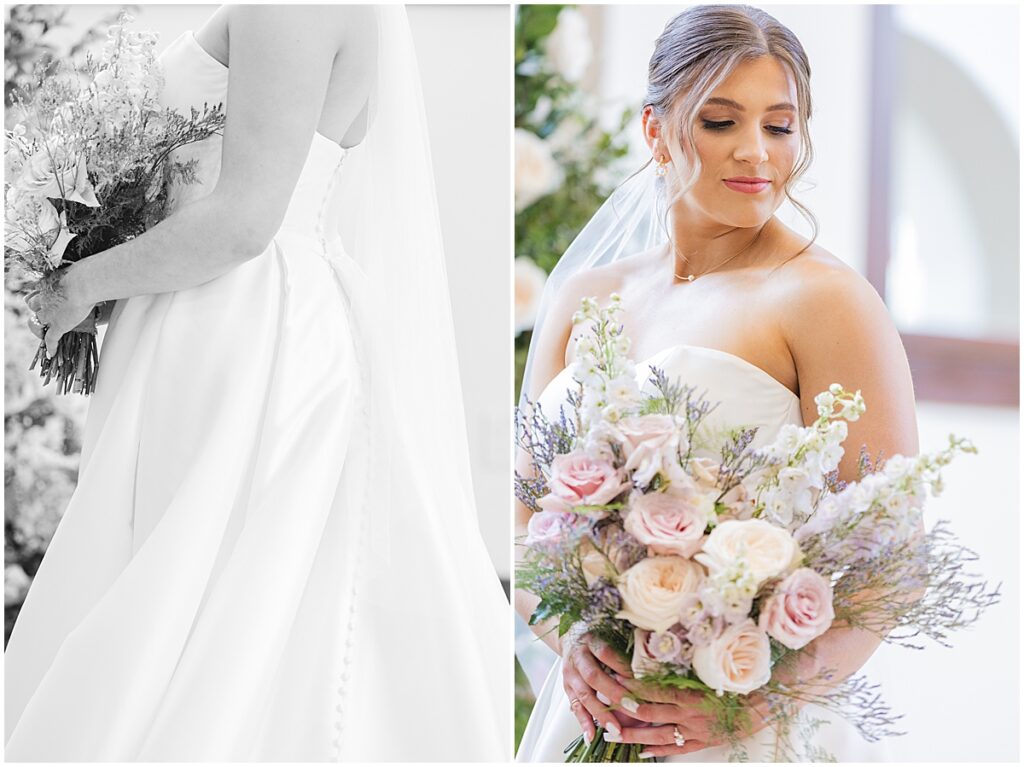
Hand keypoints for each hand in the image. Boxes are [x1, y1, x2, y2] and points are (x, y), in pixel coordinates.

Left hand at [25, 267, 93, 357]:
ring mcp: (50, 313)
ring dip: (41, 326)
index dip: (41, 295)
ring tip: (46, 332)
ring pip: (38, 322)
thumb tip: (92, 277)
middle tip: (46, 312)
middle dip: (38, 309)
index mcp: (48, 283)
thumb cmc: (87, 273)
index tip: (46, 296)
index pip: (38, 291)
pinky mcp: (58, 325)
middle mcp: (44, 298)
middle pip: (34, 305)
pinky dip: (51, 346)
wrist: (86, 282)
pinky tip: (52, 352)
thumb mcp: (78, 272)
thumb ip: (79, 277)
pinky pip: (51, 338)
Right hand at [561, 627, 643, 744]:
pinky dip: (583, 722)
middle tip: (633, 708)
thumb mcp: (609, 636)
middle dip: (614, 694)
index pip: (605, 653)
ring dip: (600, 714)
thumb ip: (625, 650)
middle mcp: (578, 657)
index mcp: (590, 641)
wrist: (571, 636)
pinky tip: (591, 736)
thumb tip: (653, 668)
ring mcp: (571, 674)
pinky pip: (574, 707)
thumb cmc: (597, 638)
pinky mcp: (567, 688)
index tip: (640, 679)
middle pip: (593, 676)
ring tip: (615, 730)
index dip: (621, 666)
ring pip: (584, 695)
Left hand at [609, 672, 775, 757]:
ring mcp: (695, 731)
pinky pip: (677, 749)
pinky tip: (643, 752)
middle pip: (650, 713)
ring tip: (613, 735)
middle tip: (604, 706)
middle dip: (625, 710)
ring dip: (634, 735)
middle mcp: (689, 714)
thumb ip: (686, 666)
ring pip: (658, 735)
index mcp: (691, 693)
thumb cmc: (737, 683)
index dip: (632, 686)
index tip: (614, 679)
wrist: (762, 707)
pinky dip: (658, 750)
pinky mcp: (702, 742)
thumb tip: (660, 652)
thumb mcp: (710, 670)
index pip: (654, 690)